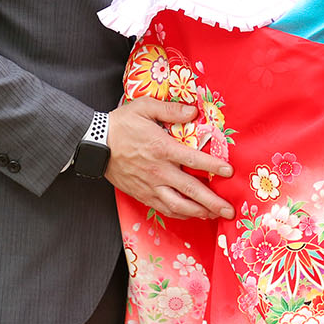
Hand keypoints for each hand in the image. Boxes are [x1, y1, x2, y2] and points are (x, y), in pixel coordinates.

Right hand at [106, 98, 234, 219]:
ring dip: (199, 212)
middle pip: (191, 191)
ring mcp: (150, 186)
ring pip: (178, 205)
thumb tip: (193, 111)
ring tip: (214, 215)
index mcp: (162, 148)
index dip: (213, 166)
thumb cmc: (121, 124)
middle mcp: (159, 171)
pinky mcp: (142, 194)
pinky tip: (190, 214)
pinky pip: (164, 208)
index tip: (229, 172)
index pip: (194, 159)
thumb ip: (170, 109)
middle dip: (212, 202)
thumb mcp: (145, 107)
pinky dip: (179, 214)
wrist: (94, 144)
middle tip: (229, 210)